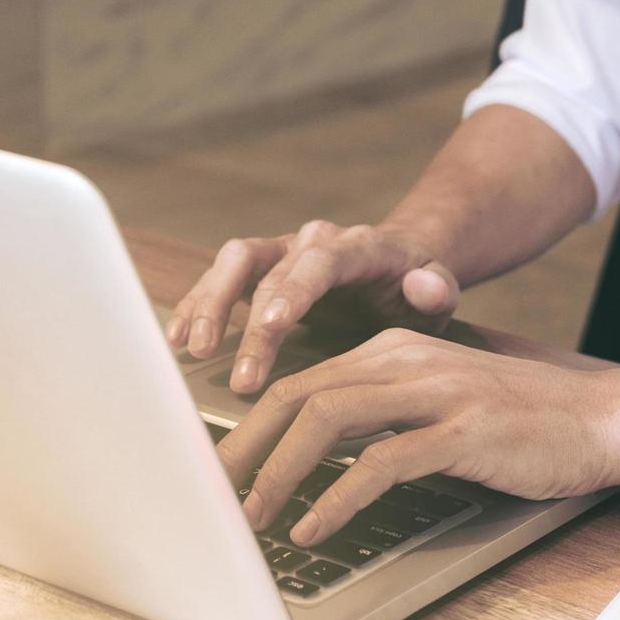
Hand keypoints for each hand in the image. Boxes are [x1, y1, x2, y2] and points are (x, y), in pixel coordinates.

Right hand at [164, 220, 459, 392]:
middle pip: (276, 274)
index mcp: (361, 246)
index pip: (323, 262)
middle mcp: (316, 240)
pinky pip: (222, 274)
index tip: (272, 326)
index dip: (294, 291)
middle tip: (243, 378)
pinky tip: (178, 338)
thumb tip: (424, 283)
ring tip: (193, 349)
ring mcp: (284, 249)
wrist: (402, 265)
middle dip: (253, 327)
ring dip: (211, 304)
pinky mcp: (261, 265)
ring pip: (237, 262)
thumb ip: (437, 290)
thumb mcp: (440, 293)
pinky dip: (198, 302)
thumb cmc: (419, 288)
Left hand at [214, 328, 619, 546]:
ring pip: (329, 420)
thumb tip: (319, 458)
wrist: (602, 420)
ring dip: (279, 472)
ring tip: (253, 516)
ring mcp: (438, 391)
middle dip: (245, 448)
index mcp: (399, 350)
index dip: (252, 426)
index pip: (304, 381)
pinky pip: (381, 461)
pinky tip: (316, 525)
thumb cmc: (524, 420)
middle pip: (302, 394)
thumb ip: (386, 414)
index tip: (222, 470)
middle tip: (213, 495)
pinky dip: (337, 497)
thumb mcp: (444, 402)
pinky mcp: (464, 429)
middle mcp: (411, 359)